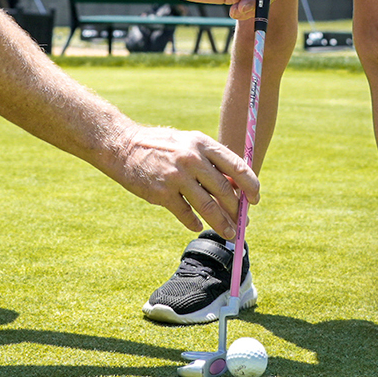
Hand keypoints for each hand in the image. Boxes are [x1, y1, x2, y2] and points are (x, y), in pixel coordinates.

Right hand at [113, 125, 258, 236]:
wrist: (122, 146)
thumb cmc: (160, 146)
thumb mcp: (188, 143)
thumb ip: (210, 161)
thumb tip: (235, 186)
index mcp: (202, 143)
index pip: (237, 166)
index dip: (250, 185)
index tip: (255, 199)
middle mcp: (192, 159)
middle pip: (225, 190)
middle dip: (237, 210)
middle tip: (243, 223)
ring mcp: (177, 176)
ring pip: (208, 207)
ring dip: (222, 223)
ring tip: (230, 233)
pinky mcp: (162, 193)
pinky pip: (185, 214)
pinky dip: (194, 223)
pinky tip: (197, 227)